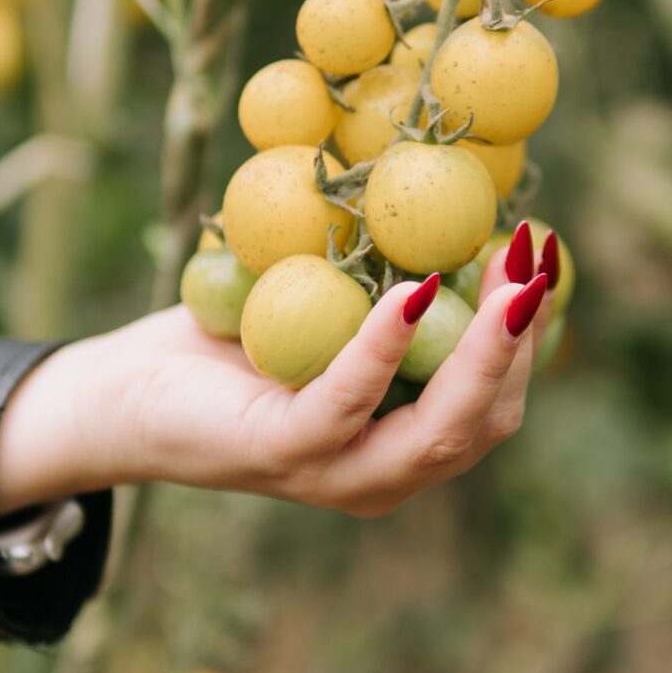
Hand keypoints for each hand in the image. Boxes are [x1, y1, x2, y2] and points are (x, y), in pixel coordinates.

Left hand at [0, 254, 550, 518]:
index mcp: (403, 446)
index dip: (532, 339)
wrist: (125, 392)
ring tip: (505, 275)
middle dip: (524, 343)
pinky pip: (349, 404)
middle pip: (486, 423)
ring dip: (483, 350)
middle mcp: (382, 476)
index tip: (546, 261)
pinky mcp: (283, 454)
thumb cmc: (233, 343)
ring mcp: (336, 475)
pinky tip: (415, 291)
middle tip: (538, 262)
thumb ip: (388, 288)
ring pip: (441, 432)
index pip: (495, 406)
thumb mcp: (328, 311)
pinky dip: (387, 346)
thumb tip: (456, 197)